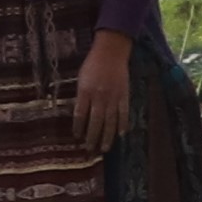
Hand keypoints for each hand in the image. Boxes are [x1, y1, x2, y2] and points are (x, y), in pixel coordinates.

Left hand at [72, 33, 132, 156]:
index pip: (80, 115)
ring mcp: (113, 97)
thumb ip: (81, 96)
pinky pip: (124, 113)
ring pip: (110, 121)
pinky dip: (122, 124)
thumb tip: (80, 113)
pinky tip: (121, 135)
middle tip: (90, 150)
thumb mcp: (81, 79)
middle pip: (95, 122)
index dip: (78, 128)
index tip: (77, 138)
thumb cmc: (93, 64)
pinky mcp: (125, 95)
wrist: (111, 51)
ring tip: (104, 148)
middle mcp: (99, 96)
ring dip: (107, 136)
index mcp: (85, 92)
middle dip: (92, 138)